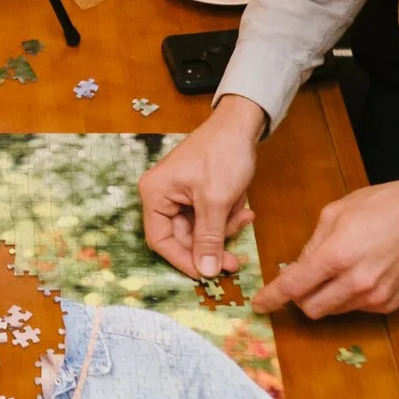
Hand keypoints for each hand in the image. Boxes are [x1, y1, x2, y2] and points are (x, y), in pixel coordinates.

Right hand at [141, 96, 263, 278]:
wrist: (240, 124)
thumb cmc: (223, 154)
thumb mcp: (216, 201)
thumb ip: (209, 238)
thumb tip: (205, 271)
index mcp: (155, 194)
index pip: (160, 240)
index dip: (183, 260)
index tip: (206, 274)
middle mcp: (162, 195)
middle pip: (182, 237)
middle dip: (211, 246)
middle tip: (234, 261)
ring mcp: (179, 194)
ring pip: (199, 230)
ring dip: (223, 229)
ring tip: (244, 216)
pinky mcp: (195, 193)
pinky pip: (208, 217)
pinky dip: (226, 218)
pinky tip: (244, 210)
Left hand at [254, 172, 398, 317]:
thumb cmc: (383, 205)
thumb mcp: (335, 213)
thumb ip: (313, 244)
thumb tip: (298, 268)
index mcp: (336, 256)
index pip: (293, 287)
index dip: (272, 298)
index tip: (260, 305)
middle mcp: (355, 282)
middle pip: (311, 309)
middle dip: (300, 298)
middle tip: (304, 281)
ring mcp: (375, 297)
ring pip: (334, 311)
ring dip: (326, 297)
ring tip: (339, 270)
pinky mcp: (390, 303)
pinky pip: (358, 308)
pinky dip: (350, 297)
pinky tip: (361, 274)